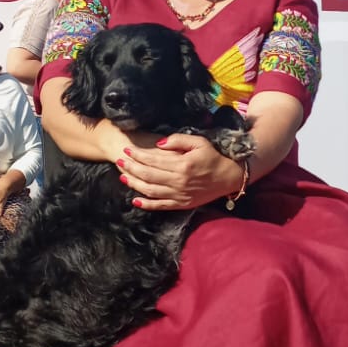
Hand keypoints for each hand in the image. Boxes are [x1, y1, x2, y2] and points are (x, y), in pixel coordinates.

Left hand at [120, 135, 246, 211]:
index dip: (138, 154)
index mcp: (182, 165)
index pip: (154, 160)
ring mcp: (179, 195)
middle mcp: (179, 181)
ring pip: (150, 190)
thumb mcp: (199, 142)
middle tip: (119, 160)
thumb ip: (178, 140)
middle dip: (131, 167)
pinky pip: (160, 206)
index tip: (127, 149)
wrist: (228, 178)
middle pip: (148, 175)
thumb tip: (157, 144)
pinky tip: (135, 200)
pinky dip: (146, 204)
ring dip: (134, 184)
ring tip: (122, 176)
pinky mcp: (181, 204)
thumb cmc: (213, 157)